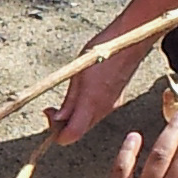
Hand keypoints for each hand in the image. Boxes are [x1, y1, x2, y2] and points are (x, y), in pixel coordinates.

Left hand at [45, 30, 152, 145]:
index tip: (49, 115)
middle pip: (78, 131)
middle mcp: (102, 110)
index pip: (72, 134)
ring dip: (73, 117)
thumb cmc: (102, 53)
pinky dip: (84, 111)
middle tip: (52, 108)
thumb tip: (58, 119)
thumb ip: (70, 100)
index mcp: (91, 104)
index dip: (56, 133)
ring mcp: (111, 106)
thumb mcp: (77, 74)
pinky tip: (81, 94)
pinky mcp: (115, 101)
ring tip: (66, 98)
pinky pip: (96, 114)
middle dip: (62, 124)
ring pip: (87, 123)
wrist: (129, 43)